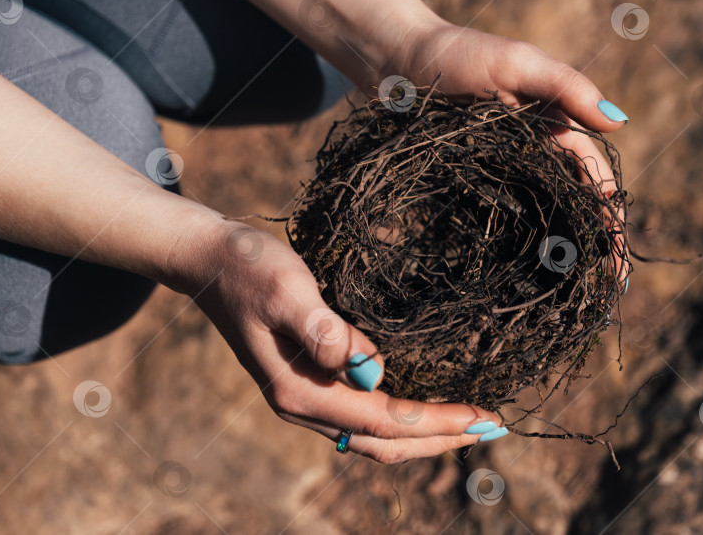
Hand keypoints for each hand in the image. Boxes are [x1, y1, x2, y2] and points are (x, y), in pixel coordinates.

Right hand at [190, 220, 506, 462]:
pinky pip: (364, 416)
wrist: (210, 261)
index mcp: (299, 388)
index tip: (482, 414)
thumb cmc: (248, 268)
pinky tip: (425, 403)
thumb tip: (372, 369)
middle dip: (441, 439)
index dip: (436, 421)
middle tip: (492, 427)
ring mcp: (307, 396)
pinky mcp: (311, 381)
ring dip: (425, 434)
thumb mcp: (285, 288)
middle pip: (383, 441)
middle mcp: (303, 403)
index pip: (382, 418)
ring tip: (470, 424)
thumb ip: (324, 329)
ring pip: (375, 436)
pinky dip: (402, 418)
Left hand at [382, 23, 629, 282]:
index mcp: (555, 128)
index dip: (609, 217)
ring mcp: (504, 171)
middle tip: (603, 291)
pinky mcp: (472, 181)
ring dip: (558, 251)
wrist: (401, 62)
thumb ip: (567, 88)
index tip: (617, 256)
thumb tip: (619, 124)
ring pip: (541, 216)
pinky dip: (517, 243)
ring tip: (570, 292)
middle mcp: (535, 154)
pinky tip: (521, 272)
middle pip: (572, 205)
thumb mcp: (518, 64)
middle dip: (592, 245)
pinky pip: (501, 215)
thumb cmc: (462, 55)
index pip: (594, 178)